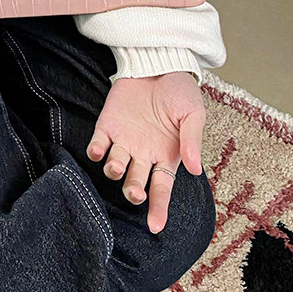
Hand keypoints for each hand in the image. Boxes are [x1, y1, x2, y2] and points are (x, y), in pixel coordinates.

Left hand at [85, 71, 204, 233]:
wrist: (158, 64)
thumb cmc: (180, 91)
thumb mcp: (193, 114)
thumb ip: (192, 141)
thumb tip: (196, 170)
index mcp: (167, 156)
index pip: (161, 189)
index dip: (158, 209)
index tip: (155, 227)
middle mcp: (143, 154)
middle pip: (136, 181)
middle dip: (134, 191)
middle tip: (134, 192)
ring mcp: (124, 141)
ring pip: (115, 166)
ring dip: (114, 170)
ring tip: (116, 166)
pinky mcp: (107, 126)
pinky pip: (98, 144)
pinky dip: (96, 151)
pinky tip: (98, 151)